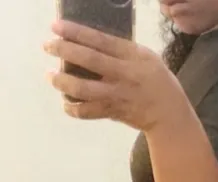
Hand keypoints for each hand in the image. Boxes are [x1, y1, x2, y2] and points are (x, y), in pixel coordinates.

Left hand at [44, 21, 187, 130]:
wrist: (170, 117)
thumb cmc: (159, 83)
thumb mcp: (147, 59)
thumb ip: (123, 51)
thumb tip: (94, 43)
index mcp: (132, 57)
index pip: (99, 40)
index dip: (75, 32)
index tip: (56, 27)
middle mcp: (123, 75)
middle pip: (87, 59)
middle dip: (63, 50)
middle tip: (47, 45)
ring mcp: (117, 95)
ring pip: (83, 88)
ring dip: (62, 81)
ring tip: (51, 76)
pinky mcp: (113, 112)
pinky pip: (87, 112)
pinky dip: (73, 109)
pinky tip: (66, 103)